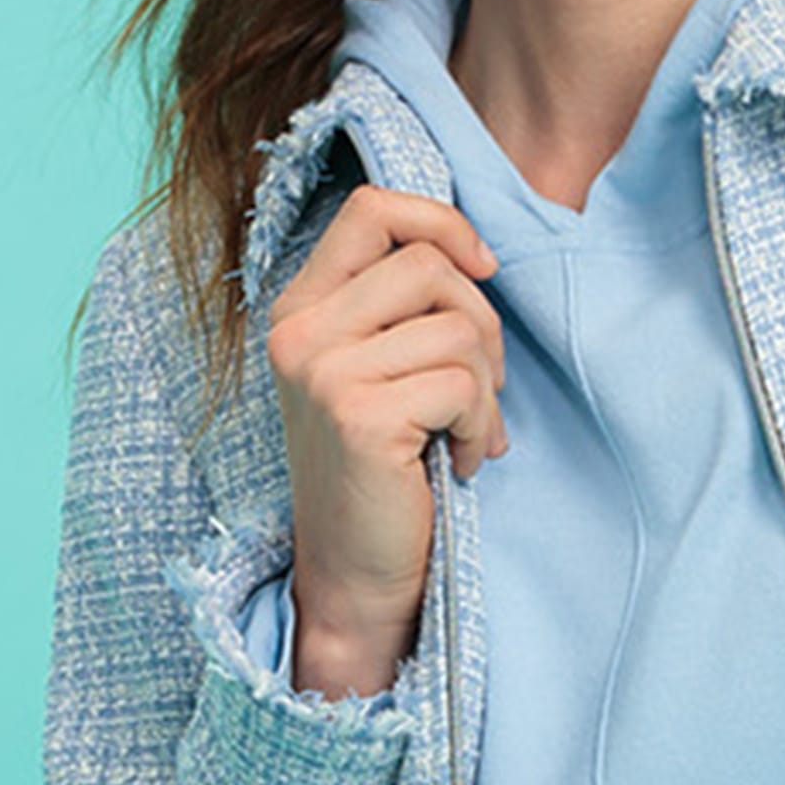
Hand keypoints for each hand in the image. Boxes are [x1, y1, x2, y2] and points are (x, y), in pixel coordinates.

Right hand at [265, 185, 508, 693]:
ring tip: (465, 433)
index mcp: (300, 308)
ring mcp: (322, 371)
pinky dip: (482, 427)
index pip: (372, 209)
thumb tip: (478, 255)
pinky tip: (460, 463)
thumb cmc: (383, 473)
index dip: (441, 223)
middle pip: (429, 264)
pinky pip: (462, 384)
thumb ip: (404, 309)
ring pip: (456, 327)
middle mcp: (298, 331)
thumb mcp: (381, 372)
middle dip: (481, 324)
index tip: (480, 269)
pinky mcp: (358, 414)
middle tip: (478, 389)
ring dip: (485, 388)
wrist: (355, 575)